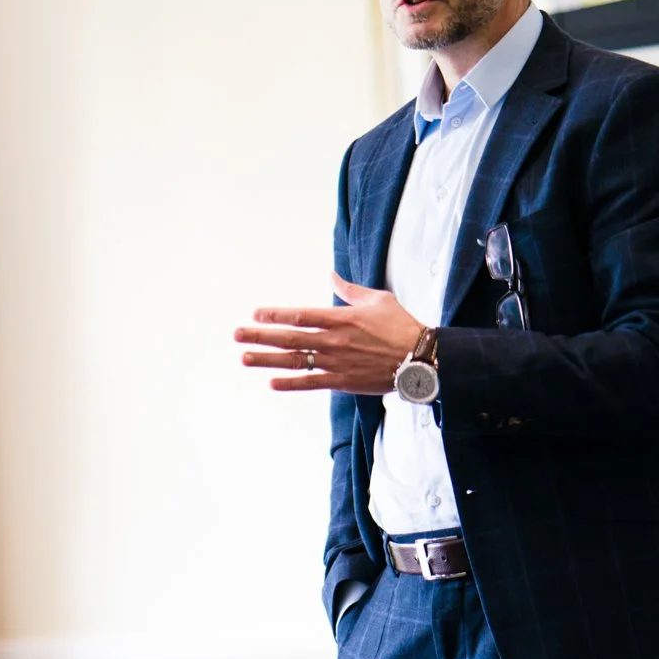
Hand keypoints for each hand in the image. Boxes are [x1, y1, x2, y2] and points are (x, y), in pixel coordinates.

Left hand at [234, 273, 425, 393]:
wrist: (421, 359)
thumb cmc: (401, 326)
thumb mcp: (378, 300)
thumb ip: (350, 290)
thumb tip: (331, 274)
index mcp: (341, 319)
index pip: (301, 316)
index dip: (276, 315)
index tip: (256, 314)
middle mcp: (334, 340)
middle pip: (290, 338)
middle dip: (260, 336)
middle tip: (236, 335)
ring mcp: (336, 362)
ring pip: (295, 361)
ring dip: (267, 360)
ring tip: (244, 358)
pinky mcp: (343, 380)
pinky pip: (311, 383)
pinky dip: (291, 383)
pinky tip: (271, 382)